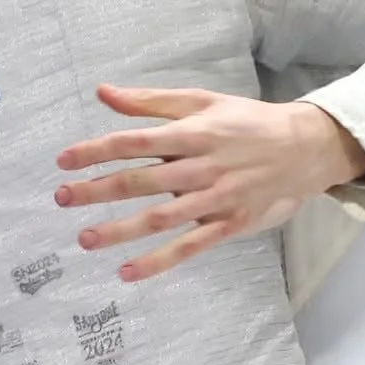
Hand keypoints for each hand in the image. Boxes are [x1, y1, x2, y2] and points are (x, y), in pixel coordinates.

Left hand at [54, 87, 364, 281]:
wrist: (302, 149)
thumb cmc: (246, 122)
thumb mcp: (201, 101)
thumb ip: (150, 101)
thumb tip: (103, 92)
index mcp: (192, 132)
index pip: (134, 141)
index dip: (96, 150)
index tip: (64, 160)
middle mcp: (200, 166)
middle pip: (140, 181)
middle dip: (97, 190)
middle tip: (61, 198)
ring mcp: (214, 199)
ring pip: (159, 218)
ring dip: (120, 230)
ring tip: (85, 239)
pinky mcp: (227, 224)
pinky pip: (188, 247)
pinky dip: (157, 261)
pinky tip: (127, 272)